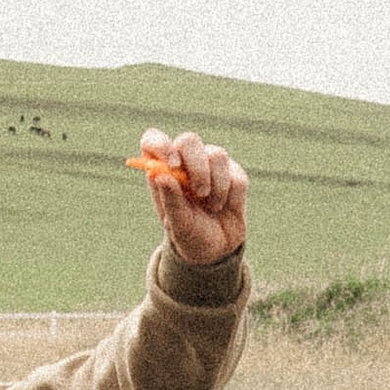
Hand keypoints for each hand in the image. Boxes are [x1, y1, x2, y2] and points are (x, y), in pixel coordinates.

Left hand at [138, 129, 247, 267]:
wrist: (217, 250)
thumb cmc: (189, 235)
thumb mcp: (177, 225)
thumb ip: (170, 200)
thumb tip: (161, 175)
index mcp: (162, 170)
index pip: (153, 140)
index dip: (161, 144)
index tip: (172, 164)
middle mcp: (185, 161)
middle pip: (189, 140)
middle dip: (197, 167)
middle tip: (200, 193)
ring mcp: (210, 164)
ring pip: (217, 155)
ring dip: (217, 186)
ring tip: (213, 207)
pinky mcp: (233, 172)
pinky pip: (237, 175)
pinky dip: (232, 196)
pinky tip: (226, 207)